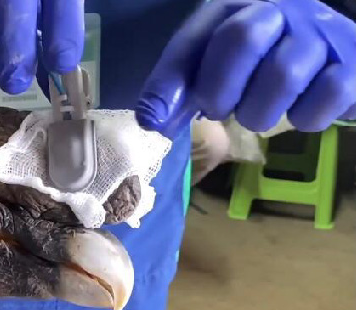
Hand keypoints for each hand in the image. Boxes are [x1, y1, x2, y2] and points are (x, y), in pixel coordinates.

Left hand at [136, 0, 355, 137]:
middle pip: (242, 38)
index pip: (197, 36)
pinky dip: (308, 117)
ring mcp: (323, 32)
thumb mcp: (211, 61)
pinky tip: (301, 110)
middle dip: (220, 89)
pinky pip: (330, 94)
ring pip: (284, 73)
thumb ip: (178, 86)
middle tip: (218, 110)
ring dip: (260, 111)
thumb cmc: (260, 57)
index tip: (158, 120)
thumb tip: (150, 122)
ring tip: (259, 112)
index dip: (172, 79)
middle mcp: (283, 9)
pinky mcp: (355, 64)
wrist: (333, 46)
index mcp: (237, 6)